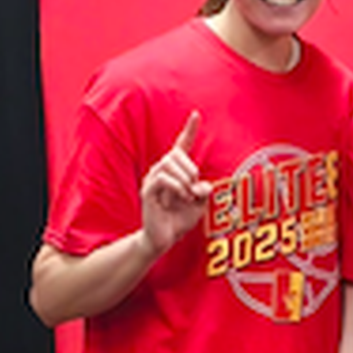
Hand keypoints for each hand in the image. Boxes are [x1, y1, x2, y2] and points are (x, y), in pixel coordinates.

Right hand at [139, 111, 212, 256]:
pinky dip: (177, 187)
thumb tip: (203, 185)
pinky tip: (182, 198)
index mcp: (176, 170)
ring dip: (184, 179)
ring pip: (168, 163)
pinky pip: (162, 179)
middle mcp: (161, 170)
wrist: (165, 239)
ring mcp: (152, 180)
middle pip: (175, 154)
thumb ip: (205, 191)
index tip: (196, 114)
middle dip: (190, 169)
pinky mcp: (147, 191)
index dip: (189, 129)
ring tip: (188, 196)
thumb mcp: (200, 204)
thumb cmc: (180, 219)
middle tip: (194, 189)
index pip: (181, 144)